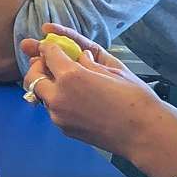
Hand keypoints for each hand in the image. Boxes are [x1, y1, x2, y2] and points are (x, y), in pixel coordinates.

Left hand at [20, 25, 164, 158]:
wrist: (143, 133)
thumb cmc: (134, 99)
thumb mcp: (112, 69)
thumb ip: (88, 60)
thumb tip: (78, 55)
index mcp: (71, 77)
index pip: (49, 54)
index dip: (49, 46)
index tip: (50, 44)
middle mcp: (58, 96)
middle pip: (33, 76)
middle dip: (38, 66)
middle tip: (49, 61)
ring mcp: (58, 116)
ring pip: (40, 94)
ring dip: (46, 84)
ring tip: (62, 78)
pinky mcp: (64, 128)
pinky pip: (52, 109)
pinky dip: (57, 99)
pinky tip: (74, 97)